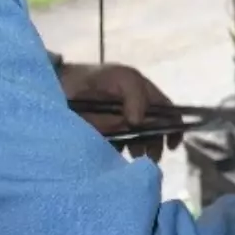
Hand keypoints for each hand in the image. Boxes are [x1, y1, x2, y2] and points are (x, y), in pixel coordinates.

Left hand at [58, 62, 183, 161]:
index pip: (168, 113)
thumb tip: (138, 122)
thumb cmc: (95, 78)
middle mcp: (136, 113)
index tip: (172, 144)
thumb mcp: (123, 78)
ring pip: (138, 144)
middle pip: (155, 133)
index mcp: (145, 97)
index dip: (174, 127)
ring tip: (134, 156)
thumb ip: (137, 96)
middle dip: (155, 145)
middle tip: (149, 155)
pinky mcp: (105, 139)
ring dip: (140, 152)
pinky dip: (120, 156)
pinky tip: (116, 155)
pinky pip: (118, 151)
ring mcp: (120, 128)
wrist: (60, 87)